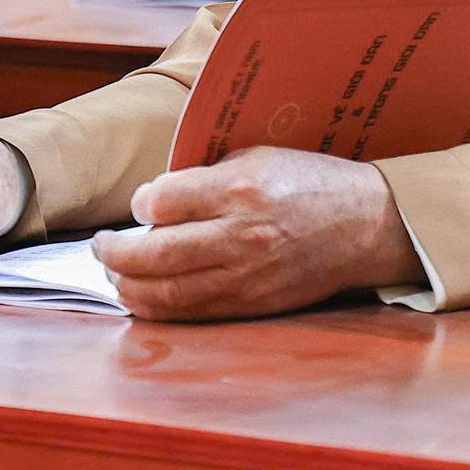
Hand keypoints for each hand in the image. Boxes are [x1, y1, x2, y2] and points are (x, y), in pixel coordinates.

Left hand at [91, 148, 420, 320]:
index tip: (141, 203)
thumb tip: (156, 199)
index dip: (140, 202)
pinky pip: (191, 314)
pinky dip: (157, 307)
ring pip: (165, 292)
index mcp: (241, 188)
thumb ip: (207, 177)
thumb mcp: (261, 156)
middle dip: (114, 253)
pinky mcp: (252, 304)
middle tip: (101, 246)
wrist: (368, 225)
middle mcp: (240, 235)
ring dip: (127, 285)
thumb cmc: (313, 184)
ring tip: (115, 273)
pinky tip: (144, 295)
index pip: (161, 200)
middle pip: (153, 254)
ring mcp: (246, 276)